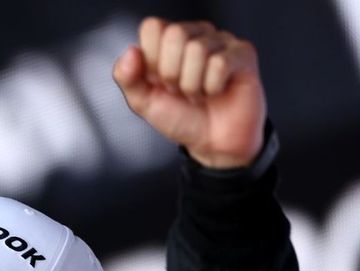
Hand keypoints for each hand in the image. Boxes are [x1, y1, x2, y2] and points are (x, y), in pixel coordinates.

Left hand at [112, 17, 265, 168]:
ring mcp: (221, 41)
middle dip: (171, 73)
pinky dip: (212, 87)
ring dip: (192, 85)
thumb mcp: (143, 102)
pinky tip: (215, 92)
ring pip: (197, 49)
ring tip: (198, 94)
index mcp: (168, 41)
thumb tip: (130, 51)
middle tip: (179, 90)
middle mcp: (195, 34)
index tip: (159, 81)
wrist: (211, 143)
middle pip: (175, 33)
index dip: (151, 60)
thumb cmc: (180, 118)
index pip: (152, 27)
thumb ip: (127, 78)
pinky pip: (220, 63)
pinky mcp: (243, 53)